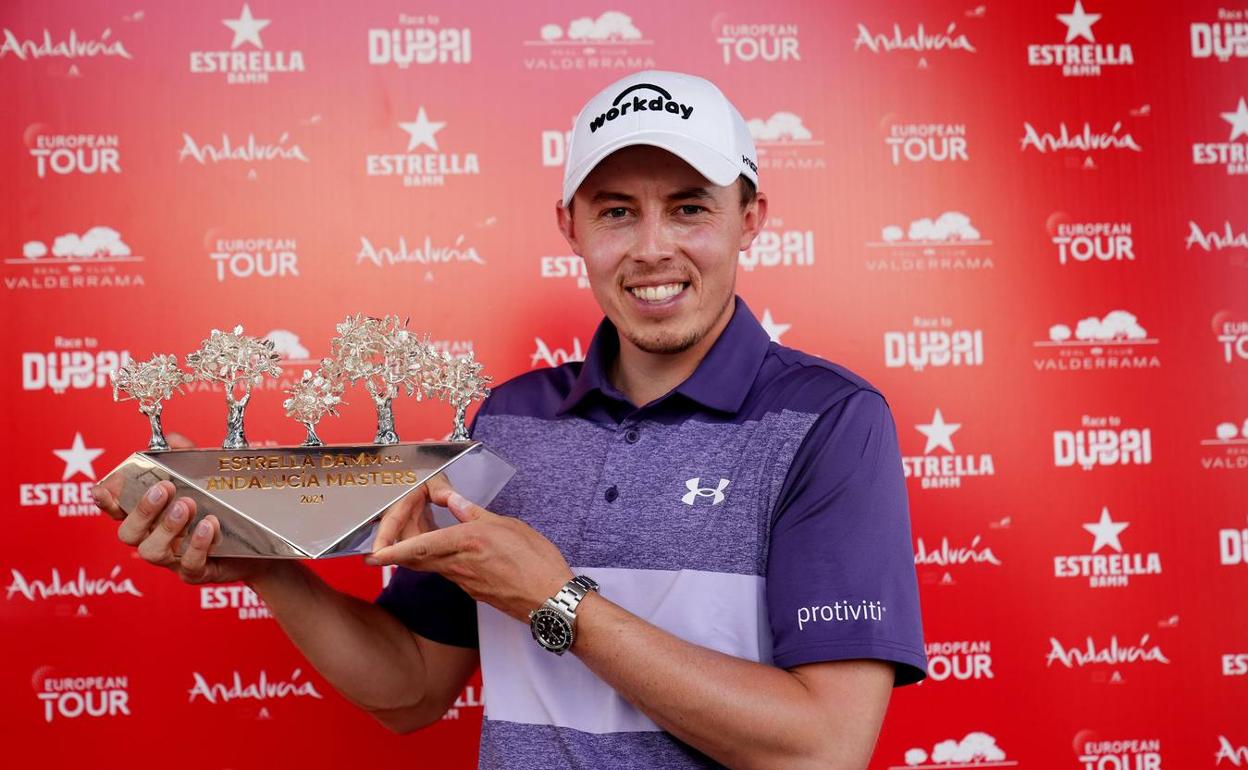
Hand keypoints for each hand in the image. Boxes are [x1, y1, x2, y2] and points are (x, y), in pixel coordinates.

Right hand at [92, 433, 271, 584]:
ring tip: (188, 505)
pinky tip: (209, 525)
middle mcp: (156, 539)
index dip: (107, 502)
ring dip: (167, 526)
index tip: (104, 489)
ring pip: (152, 552)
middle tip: (164, 488)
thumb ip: (187, 458)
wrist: (261, 542)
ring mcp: (174, 559)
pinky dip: (196, 544)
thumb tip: (173, 439)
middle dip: (142, 510)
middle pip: (129, 534)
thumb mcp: (207, 478)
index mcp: (152, 516)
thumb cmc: (224, 508)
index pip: (118, 511)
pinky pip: (190, 564)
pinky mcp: (197, 572)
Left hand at [370, 490, 572, 622]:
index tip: (371, 554)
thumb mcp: (506, 525)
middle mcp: (458, 565)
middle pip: (415, 556)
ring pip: (428, 564)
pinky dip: (437, 557)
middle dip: (397, 545)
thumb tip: (452, 500)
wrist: (551, 600)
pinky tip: (446, 545)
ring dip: (416, 549)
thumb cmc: (535, 561)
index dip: (391, 549)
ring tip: (418, 528)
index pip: (418, 544)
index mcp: (465, 543)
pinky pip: (445, 571)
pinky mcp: (472, 590)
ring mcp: (463, 580)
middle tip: (392, 528)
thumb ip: (474, 513)